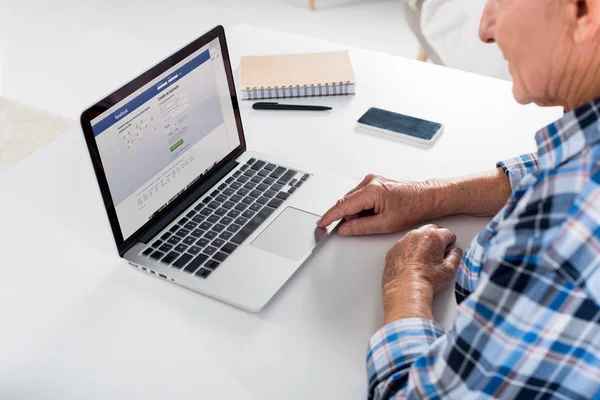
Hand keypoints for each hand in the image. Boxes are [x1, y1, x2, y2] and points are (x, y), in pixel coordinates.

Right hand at [316, 174, 440, 235]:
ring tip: (378, 217)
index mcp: (371, 191)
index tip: (321, 223)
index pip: (343, 206)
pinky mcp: (375, 182)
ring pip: (353, 200)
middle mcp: (369, 181)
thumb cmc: (413, 208)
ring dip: (359, 212)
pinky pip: (360, 196)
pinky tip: (377, 212)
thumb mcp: (385, 224)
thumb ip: (361, 227)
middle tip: (367, 225)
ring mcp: (372, 180)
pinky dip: (364, 207)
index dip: (330, 216)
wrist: (428, 198)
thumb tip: (345, 229)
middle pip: (347, 203)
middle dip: (351, 217)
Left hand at [382, 224, 462, 322]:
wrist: (406, 290)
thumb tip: (455, 252)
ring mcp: (402, 242)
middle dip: (437, 236)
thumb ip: (455, 257)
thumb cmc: (426, 280)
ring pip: (415, 236)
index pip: (447, 233)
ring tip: (425, 255)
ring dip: (421, 242)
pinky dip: (408, 250)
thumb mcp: (449, 270)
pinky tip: (412, 261)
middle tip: (439, 247)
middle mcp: (416, 235)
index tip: (450, 244)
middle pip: (430, 230)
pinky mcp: (393, 250)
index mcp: (432, 237)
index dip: (450, 240)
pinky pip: (403, 246)